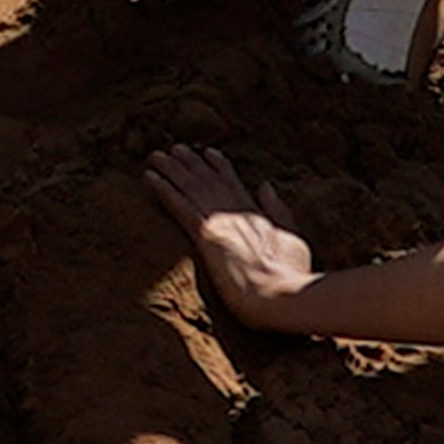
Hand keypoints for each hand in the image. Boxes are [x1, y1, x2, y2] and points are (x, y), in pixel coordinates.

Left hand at [149, 146, 320, 332]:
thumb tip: (265, 184)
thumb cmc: (292, 276)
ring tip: (157, 156)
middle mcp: (234, 211)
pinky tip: (150, 177)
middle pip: (207, 180)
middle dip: (190, 163)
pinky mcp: (205, 236)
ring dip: (172, 170)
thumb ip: (277, 209)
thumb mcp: (292, 237)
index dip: (219, 166)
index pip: (233, 182)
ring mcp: (219, 221)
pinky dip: (164, 190)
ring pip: (190, 188)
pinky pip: (179, 206)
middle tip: (175, 148)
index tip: (207, 152)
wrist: (282, 296)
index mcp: (256, 213)